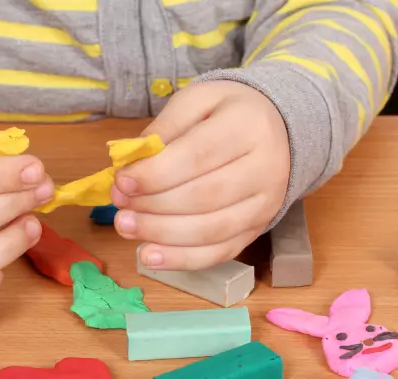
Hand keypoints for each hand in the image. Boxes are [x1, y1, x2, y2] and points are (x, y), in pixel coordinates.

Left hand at [111, 80, 289, 269]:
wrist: (278, 130)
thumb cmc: (229, 113)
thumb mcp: (197, 100)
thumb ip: (164, 129)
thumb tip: (130, 166)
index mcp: (250, 127)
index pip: (199, 156)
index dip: (156, 174)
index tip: (122, 181)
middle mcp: (266, 169)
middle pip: (204, 197)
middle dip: (154, 206)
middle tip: (119, 205)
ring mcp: (265, 205)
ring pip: (211, 231)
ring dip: (162, 235)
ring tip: (126, 227)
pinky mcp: (258, 230)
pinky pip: (219, 253)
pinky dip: (181, 259)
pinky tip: (150, 256)